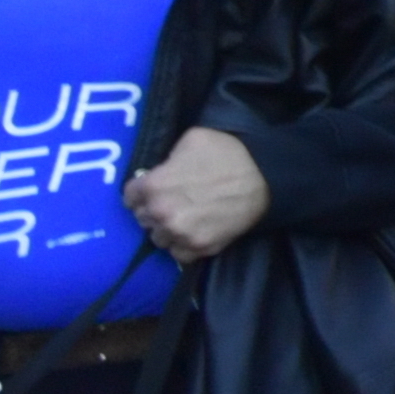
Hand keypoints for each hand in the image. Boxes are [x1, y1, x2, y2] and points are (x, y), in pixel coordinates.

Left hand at [127, 129, 269, 259]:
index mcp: (153, 185)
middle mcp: (160, 213)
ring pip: (158, 238)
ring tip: (184, 219)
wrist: (265, 178)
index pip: (129, 196)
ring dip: (167, 230)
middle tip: (172, 203)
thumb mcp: (193, 139)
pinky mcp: (198, 248)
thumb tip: (164, 167)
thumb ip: (169, 156)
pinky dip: (183, 245)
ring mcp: (179, 234)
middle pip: (142, 218)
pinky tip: (194, 232)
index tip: (153, 190)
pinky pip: (178, 254)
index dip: (141, 191)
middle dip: (154, 210)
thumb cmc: (229, 154)